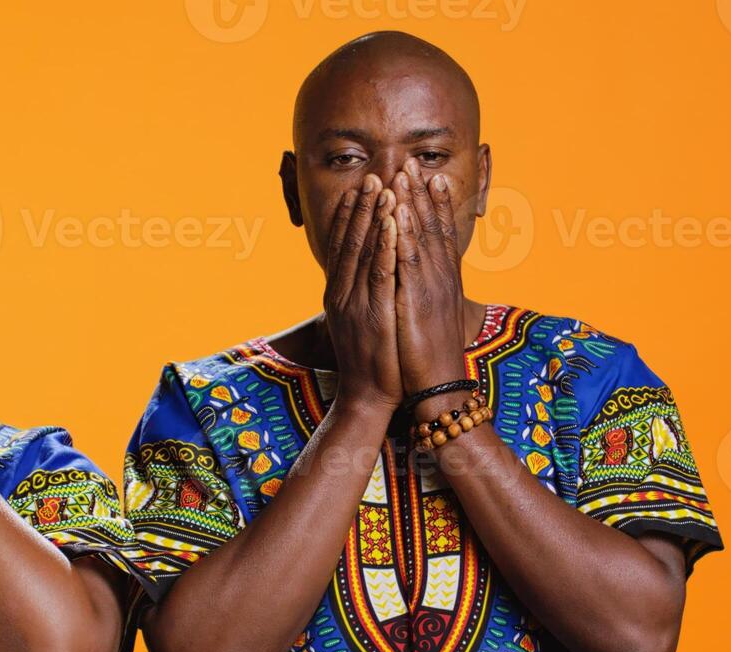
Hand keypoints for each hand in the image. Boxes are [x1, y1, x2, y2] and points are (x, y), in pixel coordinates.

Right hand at [322, 173, 399, 412]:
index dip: (349, 216)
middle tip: (372, 176)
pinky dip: (384, 245)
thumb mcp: (360, 320)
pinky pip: (380, 273)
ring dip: (373, 216)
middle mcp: (343, 293)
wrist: (368, 396)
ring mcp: (356, 302)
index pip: (342, 246)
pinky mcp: (374, 313)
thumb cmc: (371, 360)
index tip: (357, 189)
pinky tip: (391, 222)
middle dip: (362, 207)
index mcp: (339, 293)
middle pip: (351, 241)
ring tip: (383, 186)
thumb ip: (359, 294)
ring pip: (364, 251)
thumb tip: (364, 273)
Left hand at [392, 159, 470, 393]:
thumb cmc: (429, 358)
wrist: (438, 390)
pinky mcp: (417, 303)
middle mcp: (441, 280)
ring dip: (413, 203)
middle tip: (413, 161)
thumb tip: (419, 280)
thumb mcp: (429, 319)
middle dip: (422, 193)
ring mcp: (431, 289)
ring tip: (405, 174)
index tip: (433, 176)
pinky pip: (409, 263)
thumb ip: (426, 295)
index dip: (438, 205)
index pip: (442, 235)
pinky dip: (404, 235)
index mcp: (443, 284)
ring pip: (421, 238)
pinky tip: (398, 213)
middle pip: (432, 228)